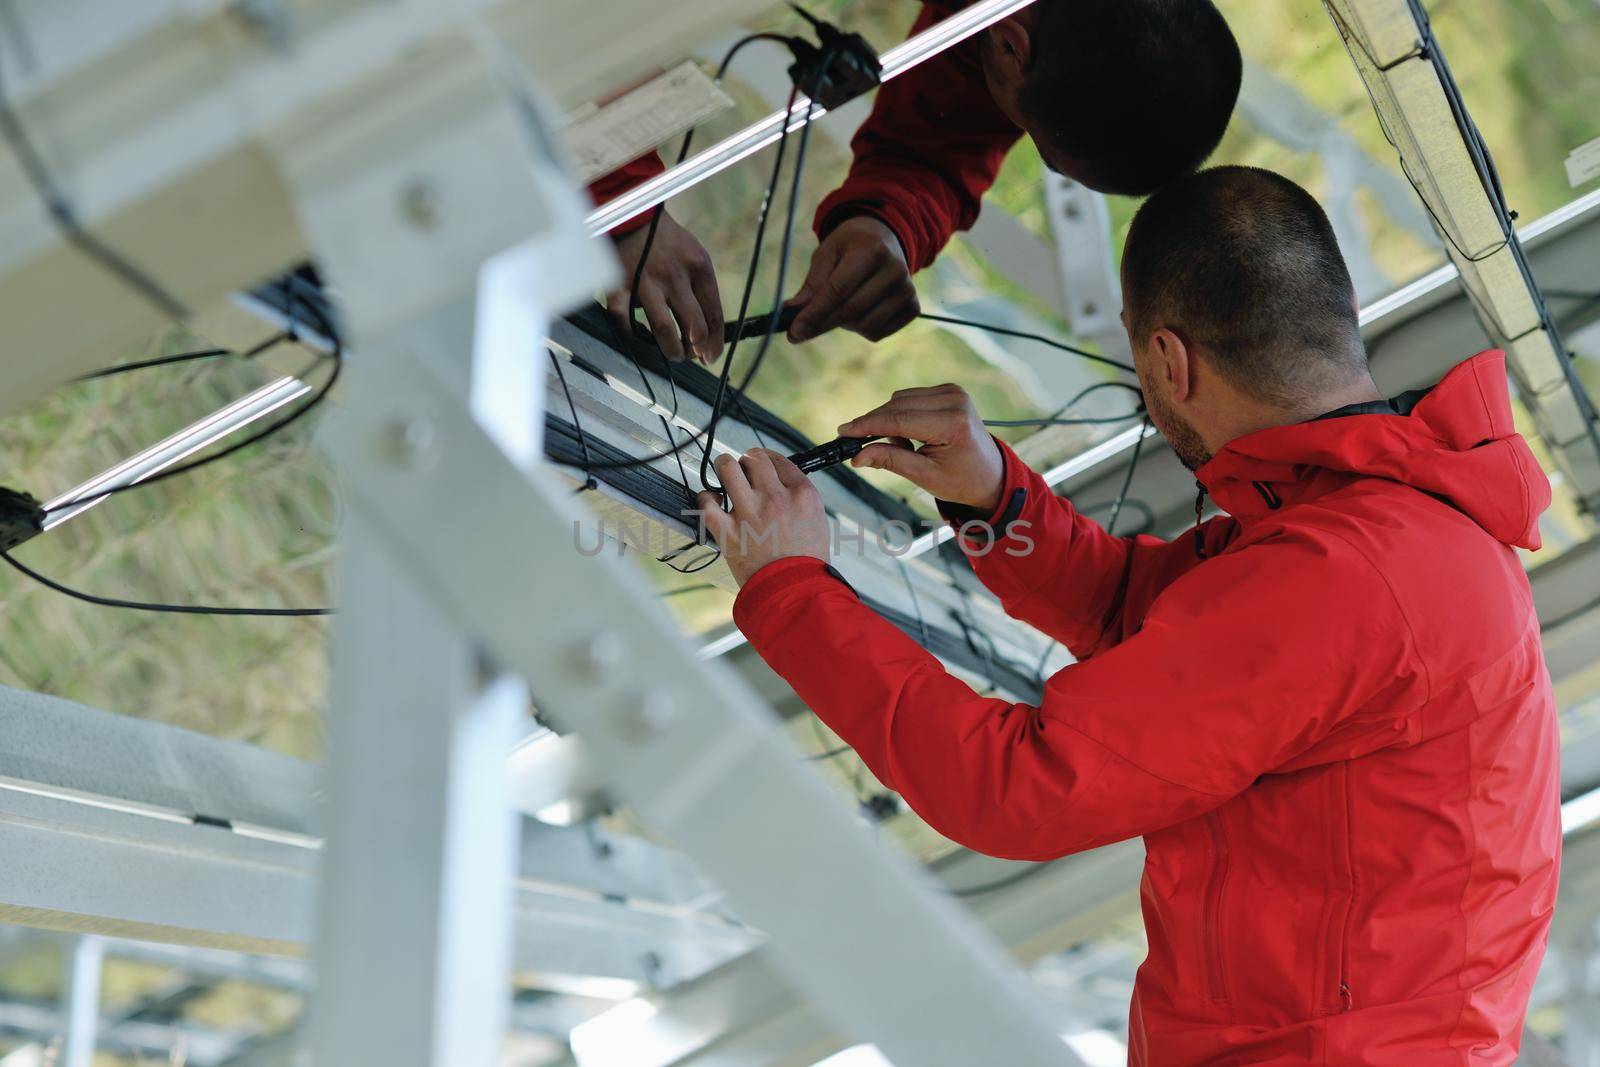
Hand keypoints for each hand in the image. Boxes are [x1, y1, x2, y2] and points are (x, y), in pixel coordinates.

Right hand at [608, 210, 723, 362]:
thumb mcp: (693, 255)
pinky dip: (635, 334)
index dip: (715, 341)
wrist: (629, 213)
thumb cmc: (664, 240)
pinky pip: (626, 322)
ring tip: (674, 354)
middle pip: (694, 327)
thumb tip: (705, 328)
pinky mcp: (619, 287)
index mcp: (698, 267)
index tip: (712, 355)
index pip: (713, 314)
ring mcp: (646, 282)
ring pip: (665, 331)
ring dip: (672, 350)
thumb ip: (700, 287)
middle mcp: (675, 275)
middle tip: (693, 356)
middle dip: (697, 350)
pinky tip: (641, 335)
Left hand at [695, 450, 829, 585]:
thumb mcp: (817, 520)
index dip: (767, 460)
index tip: (762, 466)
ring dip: (724, 469)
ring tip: (724, 477)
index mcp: (801, 494)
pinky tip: (711, 502)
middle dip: (746, 461)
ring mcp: (749, 513)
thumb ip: (799, 498)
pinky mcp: (728, 532)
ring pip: (727, 468)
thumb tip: (780, 483)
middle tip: (743, 472)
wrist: (795, 593)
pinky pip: (706, 502)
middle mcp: (775, 498)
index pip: (778, 459)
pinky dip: (705, 499)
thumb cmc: (806, 562)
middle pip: (753, 457)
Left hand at [786, 216, 918, 343]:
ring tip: (841, 306)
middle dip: (820, 324)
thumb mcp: (827, 253)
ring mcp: (907, 290)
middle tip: (798, 333)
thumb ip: (812, 283)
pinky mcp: (913, 307)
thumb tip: (791, 311)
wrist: (886, 239)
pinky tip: (860, 311)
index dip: (814, 313)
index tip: (793, 331)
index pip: (838, 289)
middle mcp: (895, 269)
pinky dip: (861, 329)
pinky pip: (877, 333)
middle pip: (850, 310)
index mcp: (871, 249)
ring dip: (843, 324)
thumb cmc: (850, 246)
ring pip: (864, 326)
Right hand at [838, 385, 1003, 511]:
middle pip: (897, 406)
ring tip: (905, 447)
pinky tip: (911, 435)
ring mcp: (953, 392)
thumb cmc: (961, 480)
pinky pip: (910, 398)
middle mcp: (955, 400)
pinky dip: (901, 415)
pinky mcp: (948, 390)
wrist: (989, 474)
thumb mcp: (924, 476)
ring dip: (890, 421)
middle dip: (876, 425)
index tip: (844, 431)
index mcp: (953, 423)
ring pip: (900, 399)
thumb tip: (857, 456)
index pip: (899, 419)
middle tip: (861, 447)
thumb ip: (890, 461)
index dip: (867, 425)